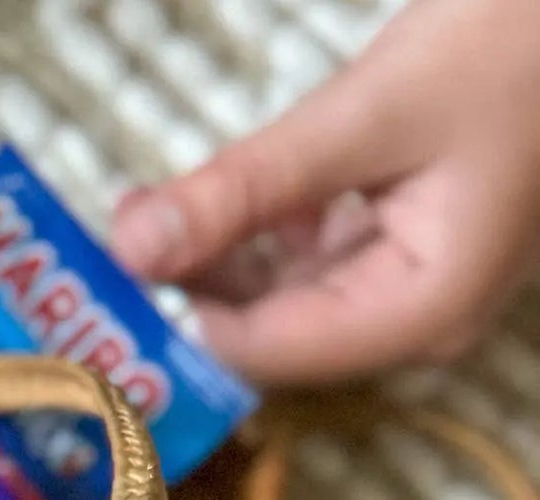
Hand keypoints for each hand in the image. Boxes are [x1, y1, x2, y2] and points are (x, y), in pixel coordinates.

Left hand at [110, 0, 539, 384]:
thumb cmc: (515, 40)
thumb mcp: (364, 115)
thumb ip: (245, 188)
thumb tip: (129, 250)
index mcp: (415, 314)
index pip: (257, 353)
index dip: (177, 318)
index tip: (107, 268)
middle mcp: (412, 326)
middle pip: (264, 331)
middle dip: (190, 284)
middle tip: (120, 222)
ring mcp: (409, 292)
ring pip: (278, 297)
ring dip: (215, 255)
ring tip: (148, 205)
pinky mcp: (402, 254)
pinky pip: (308, 261)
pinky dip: (259, 231)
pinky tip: (226, 191)